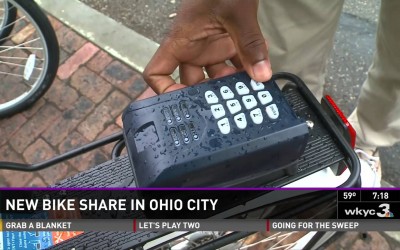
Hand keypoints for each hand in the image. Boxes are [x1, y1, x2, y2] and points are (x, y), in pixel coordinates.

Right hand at [143, 0, 271, 93]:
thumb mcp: (236, 14)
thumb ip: (250, 45)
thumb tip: (261, 76)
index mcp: (181, 41)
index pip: (157, 72)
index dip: (163, 91)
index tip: (184, 104)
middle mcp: (193, 47)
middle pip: (191, 82)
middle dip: (208, 94)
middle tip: (227, 103)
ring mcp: (210, 45)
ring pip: (216, 75)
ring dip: (231, 83)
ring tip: (247, 91)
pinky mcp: (227, 41)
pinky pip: (234, 62)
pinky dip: (245, 69)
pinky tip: (258, 73)